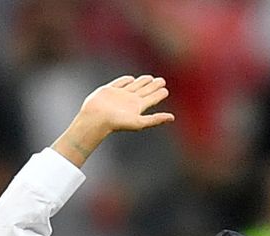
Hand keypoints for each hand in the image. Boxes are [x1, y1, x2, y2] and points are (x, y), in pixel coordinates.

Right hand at [56, 75, 173, 161]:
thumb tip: (172, 118)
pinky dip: (125, 80)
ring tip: (150, 78)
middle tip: (162, 80)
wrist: (96, 118)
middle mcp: (129, 101)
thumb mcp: (139, 122)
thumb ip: (155, 119)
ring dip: (142, 82)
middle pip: (144, 91)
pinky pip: (119, 83)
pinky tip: (131, 79)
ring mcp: (119, 95)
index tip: (165, 89)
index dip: (158, 94)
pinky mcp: (109, 91)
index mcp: (137, 108)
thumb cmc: (117, 123)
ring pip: (134, 86)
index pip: (151, 99)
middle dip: (153, 86)